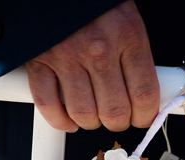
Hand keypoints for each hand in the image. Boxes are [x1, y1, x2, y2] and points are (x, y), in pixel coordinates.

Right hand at [25, 1, 157, 131]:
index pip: (143, 93)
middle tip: (116, 118)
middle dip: (117, 122)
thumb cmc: (93, 6)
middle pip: (114, 111)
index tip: (142, 118)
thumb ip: (134, 55)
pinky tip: (67, 121)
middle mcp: (99, 49)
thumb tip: (145, 96)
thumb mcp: (125, 20)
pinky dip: (59, 121)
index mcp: (127, 35)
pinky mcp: (40, 63)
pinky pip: (48, 106)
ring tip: (92, 117)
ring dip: (90, 123)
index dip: (145, 116)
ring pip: (83, 113)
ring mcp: (67, 58)